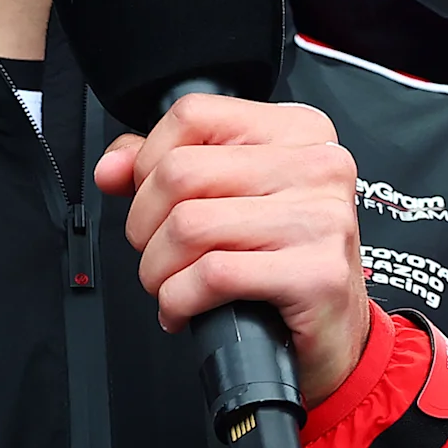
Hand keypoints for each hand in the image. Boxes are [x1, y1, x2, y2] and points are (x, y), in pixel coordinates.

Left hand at [92, 93, 375, 402]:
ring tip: (170, 285)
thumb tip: (112, 167)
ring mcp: (321, 218)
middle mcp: (317, 166)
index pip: (192, 115)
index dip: (147, 161)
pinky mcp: (316, 273)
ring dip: (158, 269)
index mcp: (297, 132)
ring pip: (188, 225)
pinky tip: (185, 309)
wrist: (335, 332)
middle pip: (180, 172)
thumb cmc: (281, 261)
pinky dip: (178, 299)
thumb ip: (164, 168)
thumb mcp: (230, 198)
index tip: (150, 199)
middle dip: (144, 225)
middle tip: (157, 254)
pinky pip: (213, 275)